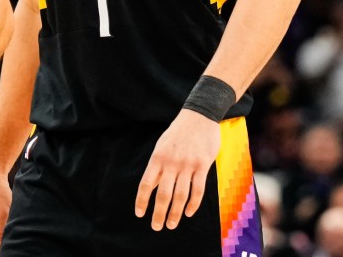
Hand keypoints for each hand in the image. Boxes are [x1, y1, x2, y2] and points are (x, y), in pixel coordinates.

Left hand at [135, 109, 220, 229]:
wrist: (199, 116)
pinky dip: (193, 204)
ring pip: (180, 195)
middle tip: (156, 227)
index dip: (142, 201)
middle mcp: (171, 163)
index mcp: (157, 158)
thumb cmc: (178, 133)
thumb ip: (158, 167)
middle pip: (163, 194)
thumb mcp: (162, 146)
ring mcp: (187, 165)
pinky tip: (188, 213)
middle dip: (159, 213)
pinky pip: (198, 189)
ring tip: (171, 224)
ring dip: (175, 213)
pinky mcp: (202, 165)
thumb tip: (151, 187)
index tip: (140, 214)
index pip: (146, 184)